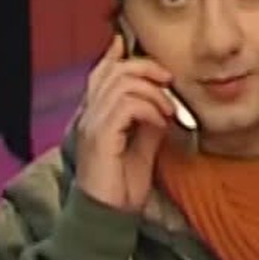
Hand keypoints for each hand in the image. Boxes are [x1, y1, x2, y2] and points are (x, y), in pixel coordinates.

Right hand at [75, 35, 175, 212]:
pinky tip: (161, 123)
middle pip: (115, 70)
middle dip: (147, 68)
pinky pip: (126, 105)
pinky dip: (150, 109)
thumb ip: (149, 119)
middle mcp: (89, 115)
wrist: (110, 216)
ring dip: (154, 93)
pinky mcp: (100, 136)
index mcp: (96, 114)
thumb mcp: (144, 144)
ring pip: (122, 83)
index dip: (119, 55)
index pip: (102, 72)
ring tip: (169, 111)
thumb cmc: (124, 185)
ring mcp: (92, 124)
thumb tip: (165, 100)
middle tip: (169, 82)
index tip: (135, 43)